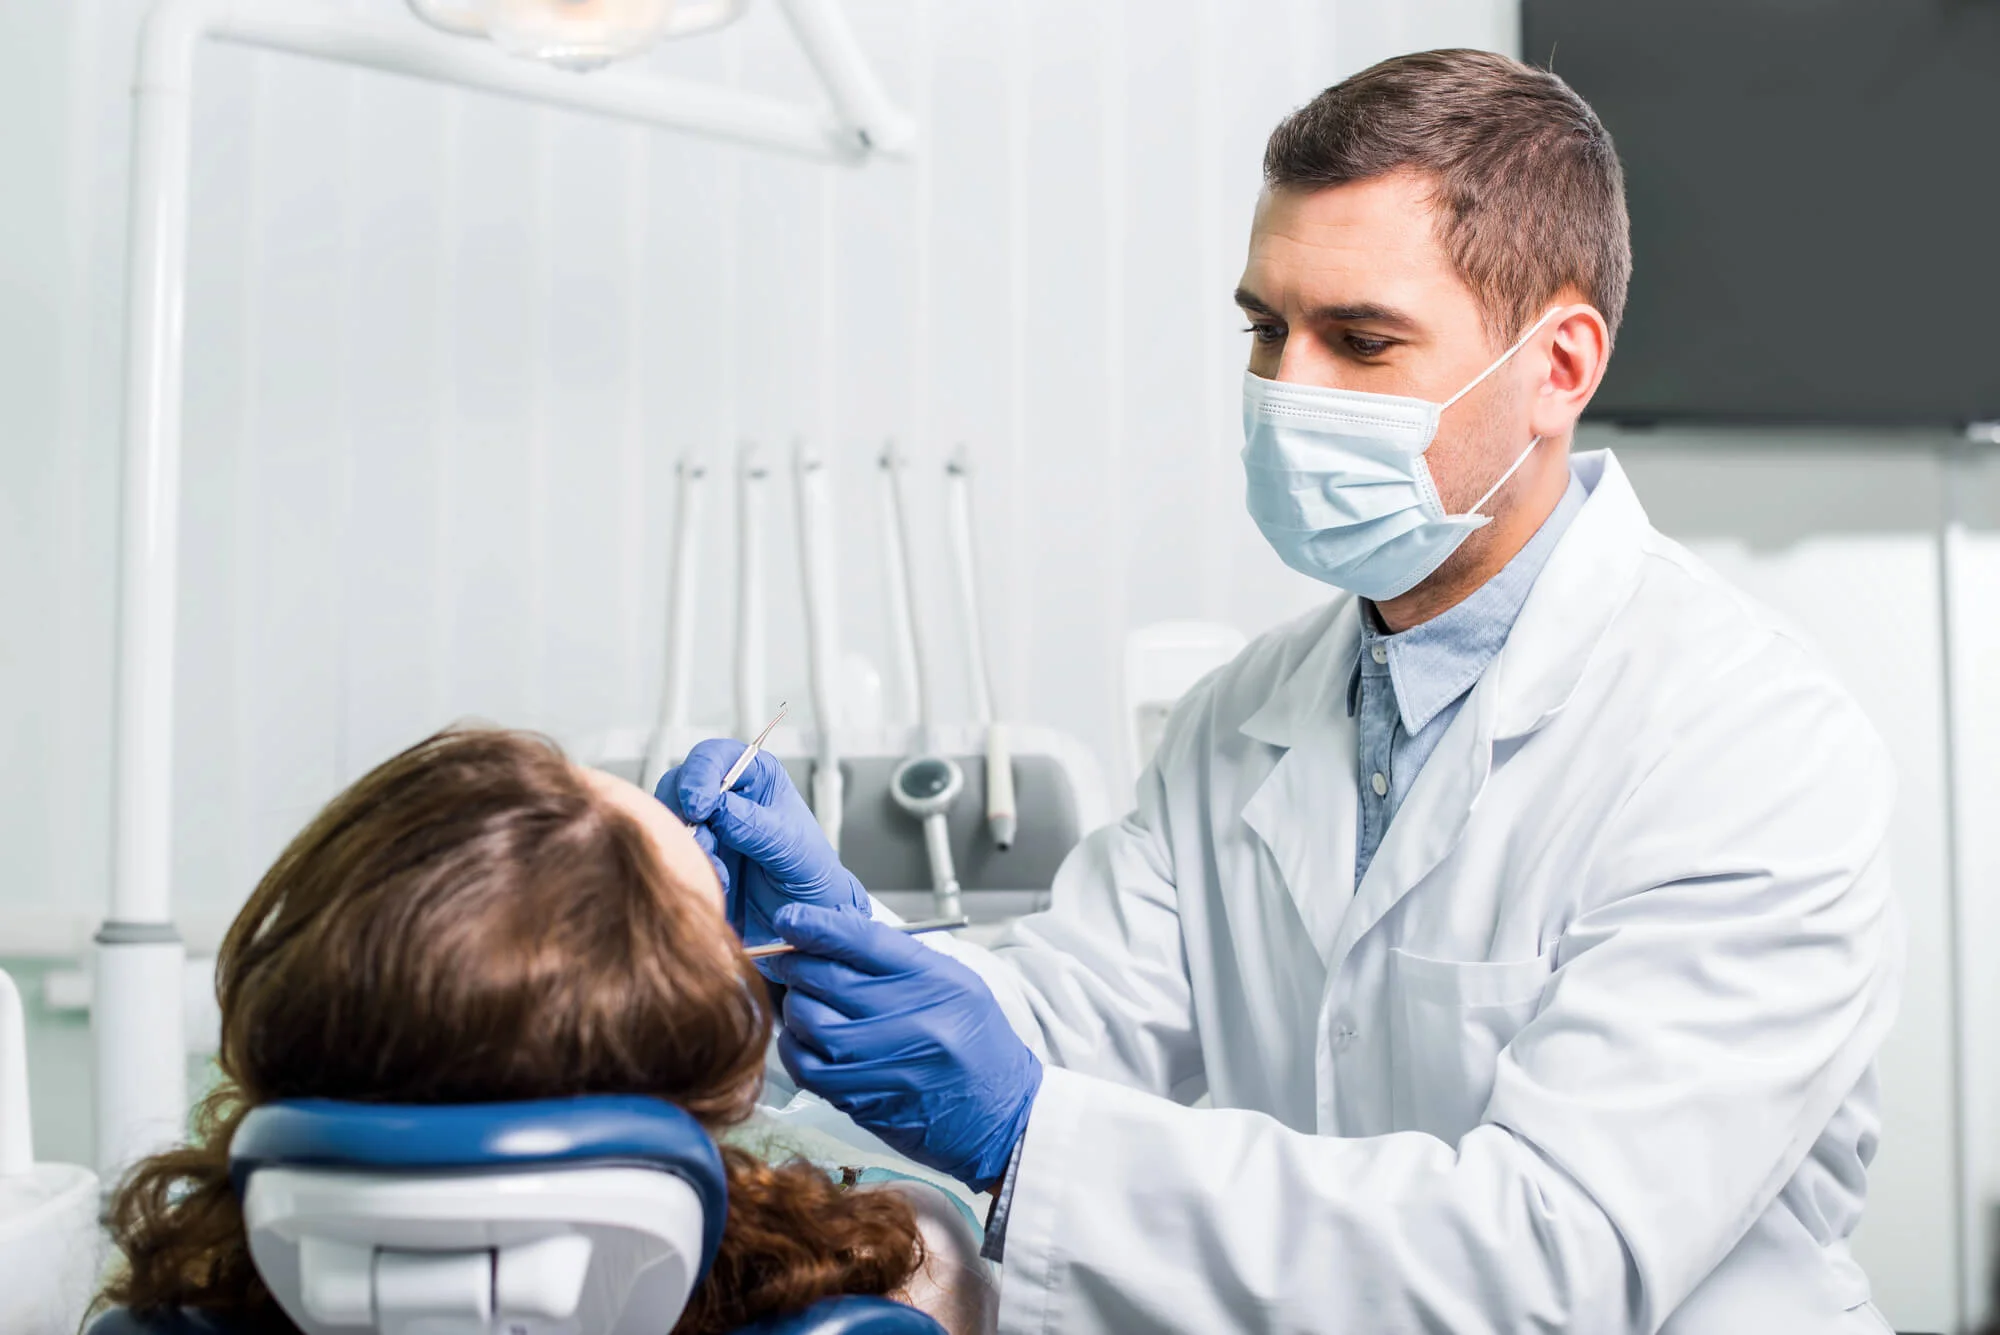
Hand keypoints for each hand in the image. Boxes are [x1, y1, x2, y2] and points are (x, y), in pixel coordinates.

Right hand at [658, 741, 865, 947]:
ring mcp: (706, 825)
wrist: (804, 912)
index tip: (699, 806)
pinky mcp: (694, 854)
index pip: (714, 756)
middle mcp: (725, 794)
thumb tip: (717, 808)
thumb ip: (753, 824)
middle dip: (685, 814)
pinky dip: (688, 867)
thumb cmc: (808, 869)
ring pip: (669, 820)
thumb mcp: (788, 844)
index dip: (699, 774)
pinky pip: (673, 852)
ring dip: (688, 846)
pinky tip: (718, 883)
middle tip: (704, 843)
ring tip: (720, 871)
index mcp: (755, 775)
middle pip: (679, 784)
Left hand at [765, 903, 1041, 1190]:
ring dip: (794, 1007)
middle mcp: (913, 1020)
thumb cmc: (975, 1042)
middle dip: (796, 963)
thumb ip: (897, 959)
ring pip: (812, 1023)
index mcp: (936, 981)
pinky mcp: (868, 1100)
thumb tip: (832, 935)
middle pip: (828, 978)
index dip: (817, 924)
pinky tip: (803, 1039)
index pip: (863, 940)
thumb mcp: (953, 984)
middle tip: (789, 959)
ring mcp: (888, 1064)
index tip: (790, 918)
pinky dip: (796, 1048)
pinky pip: (810, 1068)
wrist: (1000, 1115)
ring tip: (801, 1000)